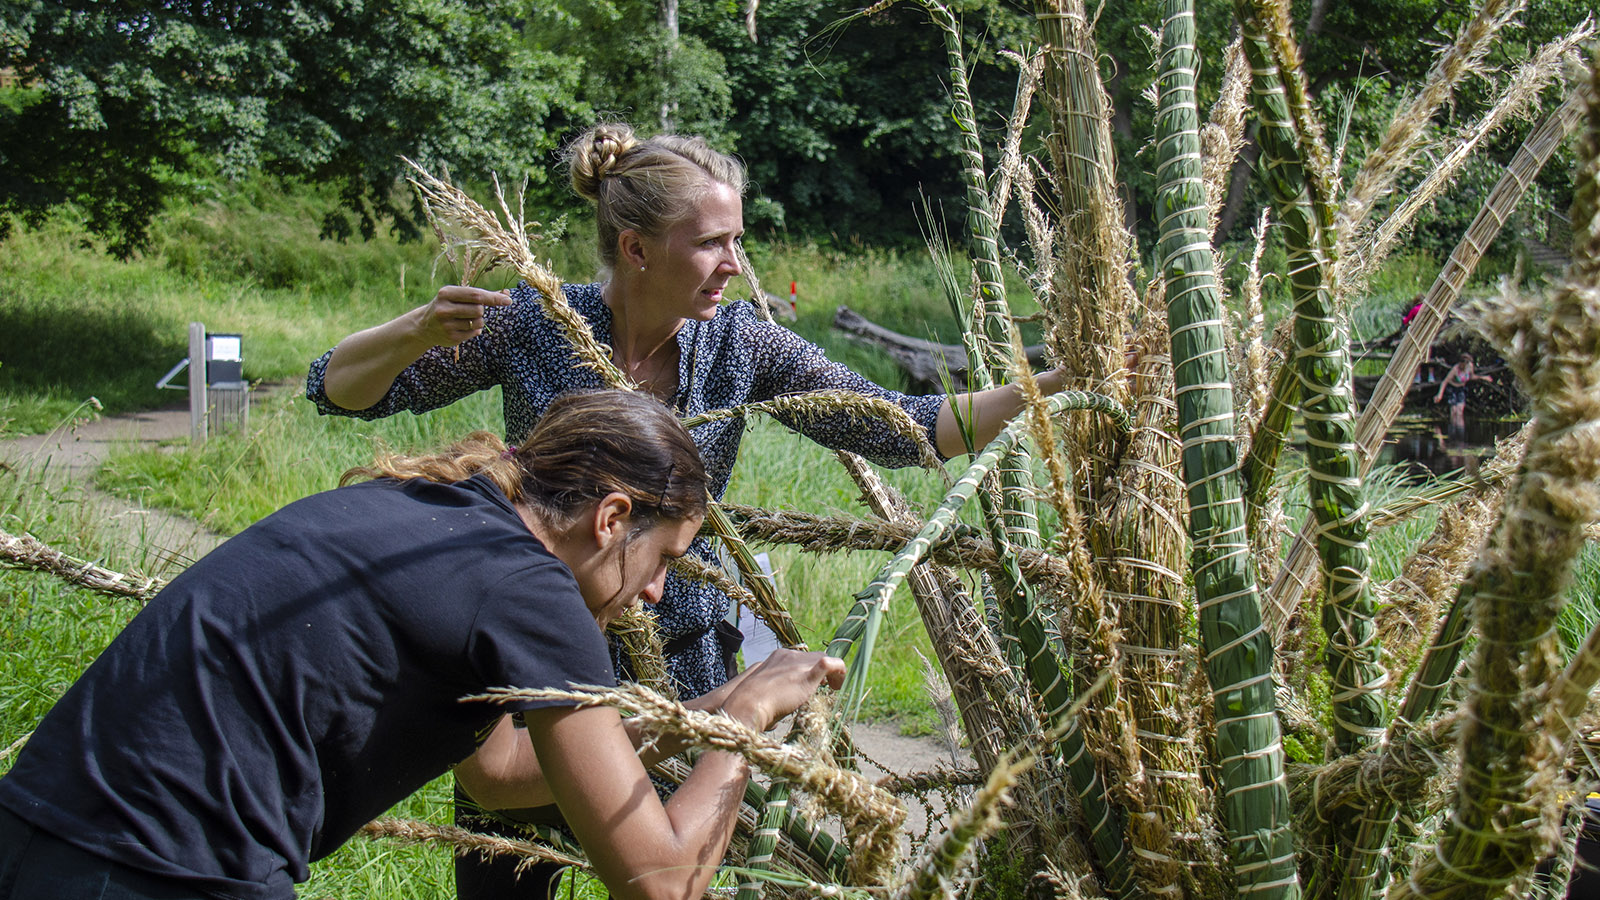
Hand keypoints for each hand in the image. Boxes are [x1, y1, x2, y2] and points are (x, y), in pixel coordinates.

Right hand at [414, 285, 511, 347]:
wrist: (424, 325)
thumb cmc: (448, 306)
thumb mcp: (458, 295)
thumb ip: (481, 295)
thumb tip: (507, 293)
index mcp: (446, 293)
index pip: (475, 295)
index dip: (493, 297)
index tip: (508, 300)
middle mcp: (444, 309)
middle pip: (479, 310)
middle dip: (481, 310)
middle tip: (471, 310)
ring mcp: (447, 325)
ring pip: (478, 322)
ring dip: (478, 321)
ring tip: (466, 319)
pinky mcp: (451, 338)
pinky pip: (474, 333)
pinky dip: (474, 330)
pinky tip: (463, 327)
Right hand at [717, 649, 845, 732]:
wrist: (748, 704)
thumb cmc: (753, 704)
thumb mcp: (765, 692)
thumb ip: (775, 691)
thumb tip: (778, 712)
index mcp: (778, 657)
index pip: (802, 658)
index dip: (810, 670)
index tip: (814, 685)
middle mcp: (789, 656)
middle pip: (815, 656)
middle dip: (823, 671)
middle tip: (826, 688)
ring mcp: (798, 663)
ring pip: (824, 658)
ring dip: (832, 673)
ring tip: (833, 689)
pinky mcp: (807, 674)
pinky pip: (830, 664)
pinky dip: (839, 670)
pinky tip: (837, 686)